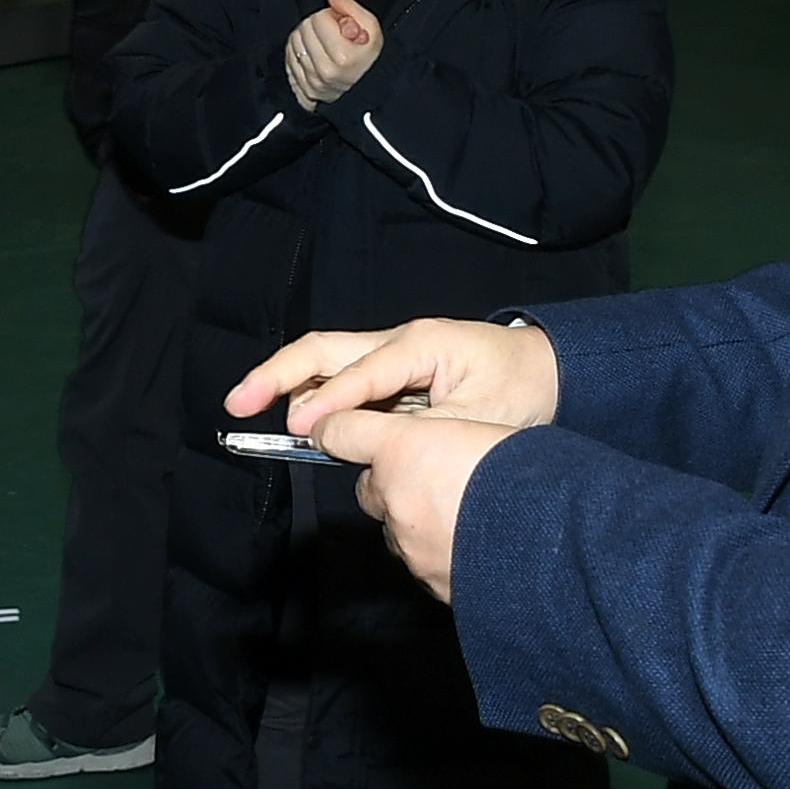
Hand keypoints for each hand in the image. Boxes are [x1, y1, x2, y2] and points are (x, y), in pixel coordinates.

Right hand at [226, 318, 561, 439]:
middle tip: (238, 404)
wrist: (551, 372)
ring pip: (326, 360)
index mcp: (422, 344)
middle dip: (277, 375)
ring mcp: (392, 353)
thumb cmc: (521, 393)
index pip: (361, 374)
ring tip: (252, 412)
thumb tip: (359, 448)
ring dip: (288, 384)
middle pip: (323, 349)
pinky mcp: (392, 371)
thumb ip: (418, 433)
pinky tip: (293, 421)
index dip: (327, 403)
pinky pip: (343, 379)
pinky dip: (313, 395)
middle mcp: (398, 340)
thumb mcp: (478, 421)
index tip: (297, 431)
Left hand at [281, 0, 384, 110]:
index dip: (331, 17)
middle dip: (318, 27)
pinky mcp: (303, 89)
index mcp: (343, 57)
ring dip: (307, 38)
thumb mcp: (368, 25)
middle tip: (333, 35)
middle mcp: (326, 72)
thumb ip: (345, 3)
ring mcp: (312, 83)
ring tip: (324, 44)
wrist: (370, 86)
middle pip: (303, 29)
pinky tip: (314, 55)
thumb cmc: (369, 53)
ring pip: (293, 42)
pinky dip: (299, 53)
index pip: (319, 18)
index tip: (342, 27)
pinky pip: (288, 59)